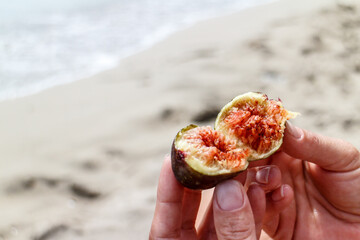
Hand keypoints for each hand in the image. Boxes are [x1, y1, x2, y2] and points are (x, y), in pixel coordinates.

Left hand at [149, 156, 273, 239]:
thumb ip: (232, 231)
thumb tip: (229, 189)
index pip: (165, 219)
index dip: (167, 186)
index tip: (171, 158)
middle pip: (190, 211)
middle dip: (203, 180)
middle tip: (210, 152)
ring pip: (220, 216)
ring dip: (231, 191)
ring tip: (238, 166)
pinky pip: (241, 228)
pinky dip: (249, 211)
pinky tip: (255, 191)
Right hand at [255, 123, 359, 238]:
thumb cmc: (359, 188)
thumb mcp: (342, 159)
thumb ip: (312, 144)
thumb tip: (283, 127)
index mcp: (290, 153)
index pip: (265, 139)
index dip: (255, 132)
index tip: (248, 127)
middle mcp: (277, 172)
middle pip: (251, 161)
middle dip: (248, 156)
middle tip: (249, 154)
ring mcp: (274, 196)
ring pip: (249, 185)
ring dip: (258, 178)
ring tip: (275, 176)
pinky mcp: (274, 222)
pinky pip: (258, 212)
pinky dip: (264, 202)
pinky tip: (283, 195)